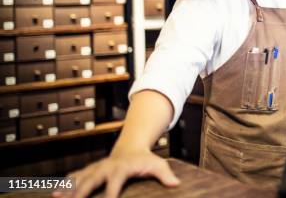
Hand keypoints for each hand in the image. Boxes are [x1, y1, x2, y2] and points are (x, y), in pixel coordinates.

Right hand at [52, 149, 179, 197]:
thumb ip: (165, 174)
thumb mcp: (158, 164)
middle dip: (82, 191)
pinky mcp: (91, 169)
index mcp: (122, 167)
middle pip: (92, 179)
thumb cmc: (145, 160)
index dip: (111, 192)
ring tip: (57, 197)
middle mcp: (106, 166)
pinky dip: (65, 184)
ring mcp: (96, 167)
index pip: (115, 181)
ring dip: (68, 188)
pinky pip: (76, 177)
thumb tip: (175, 184)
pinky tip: (55, 194)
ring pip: (80, 178)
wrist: (132, 146)